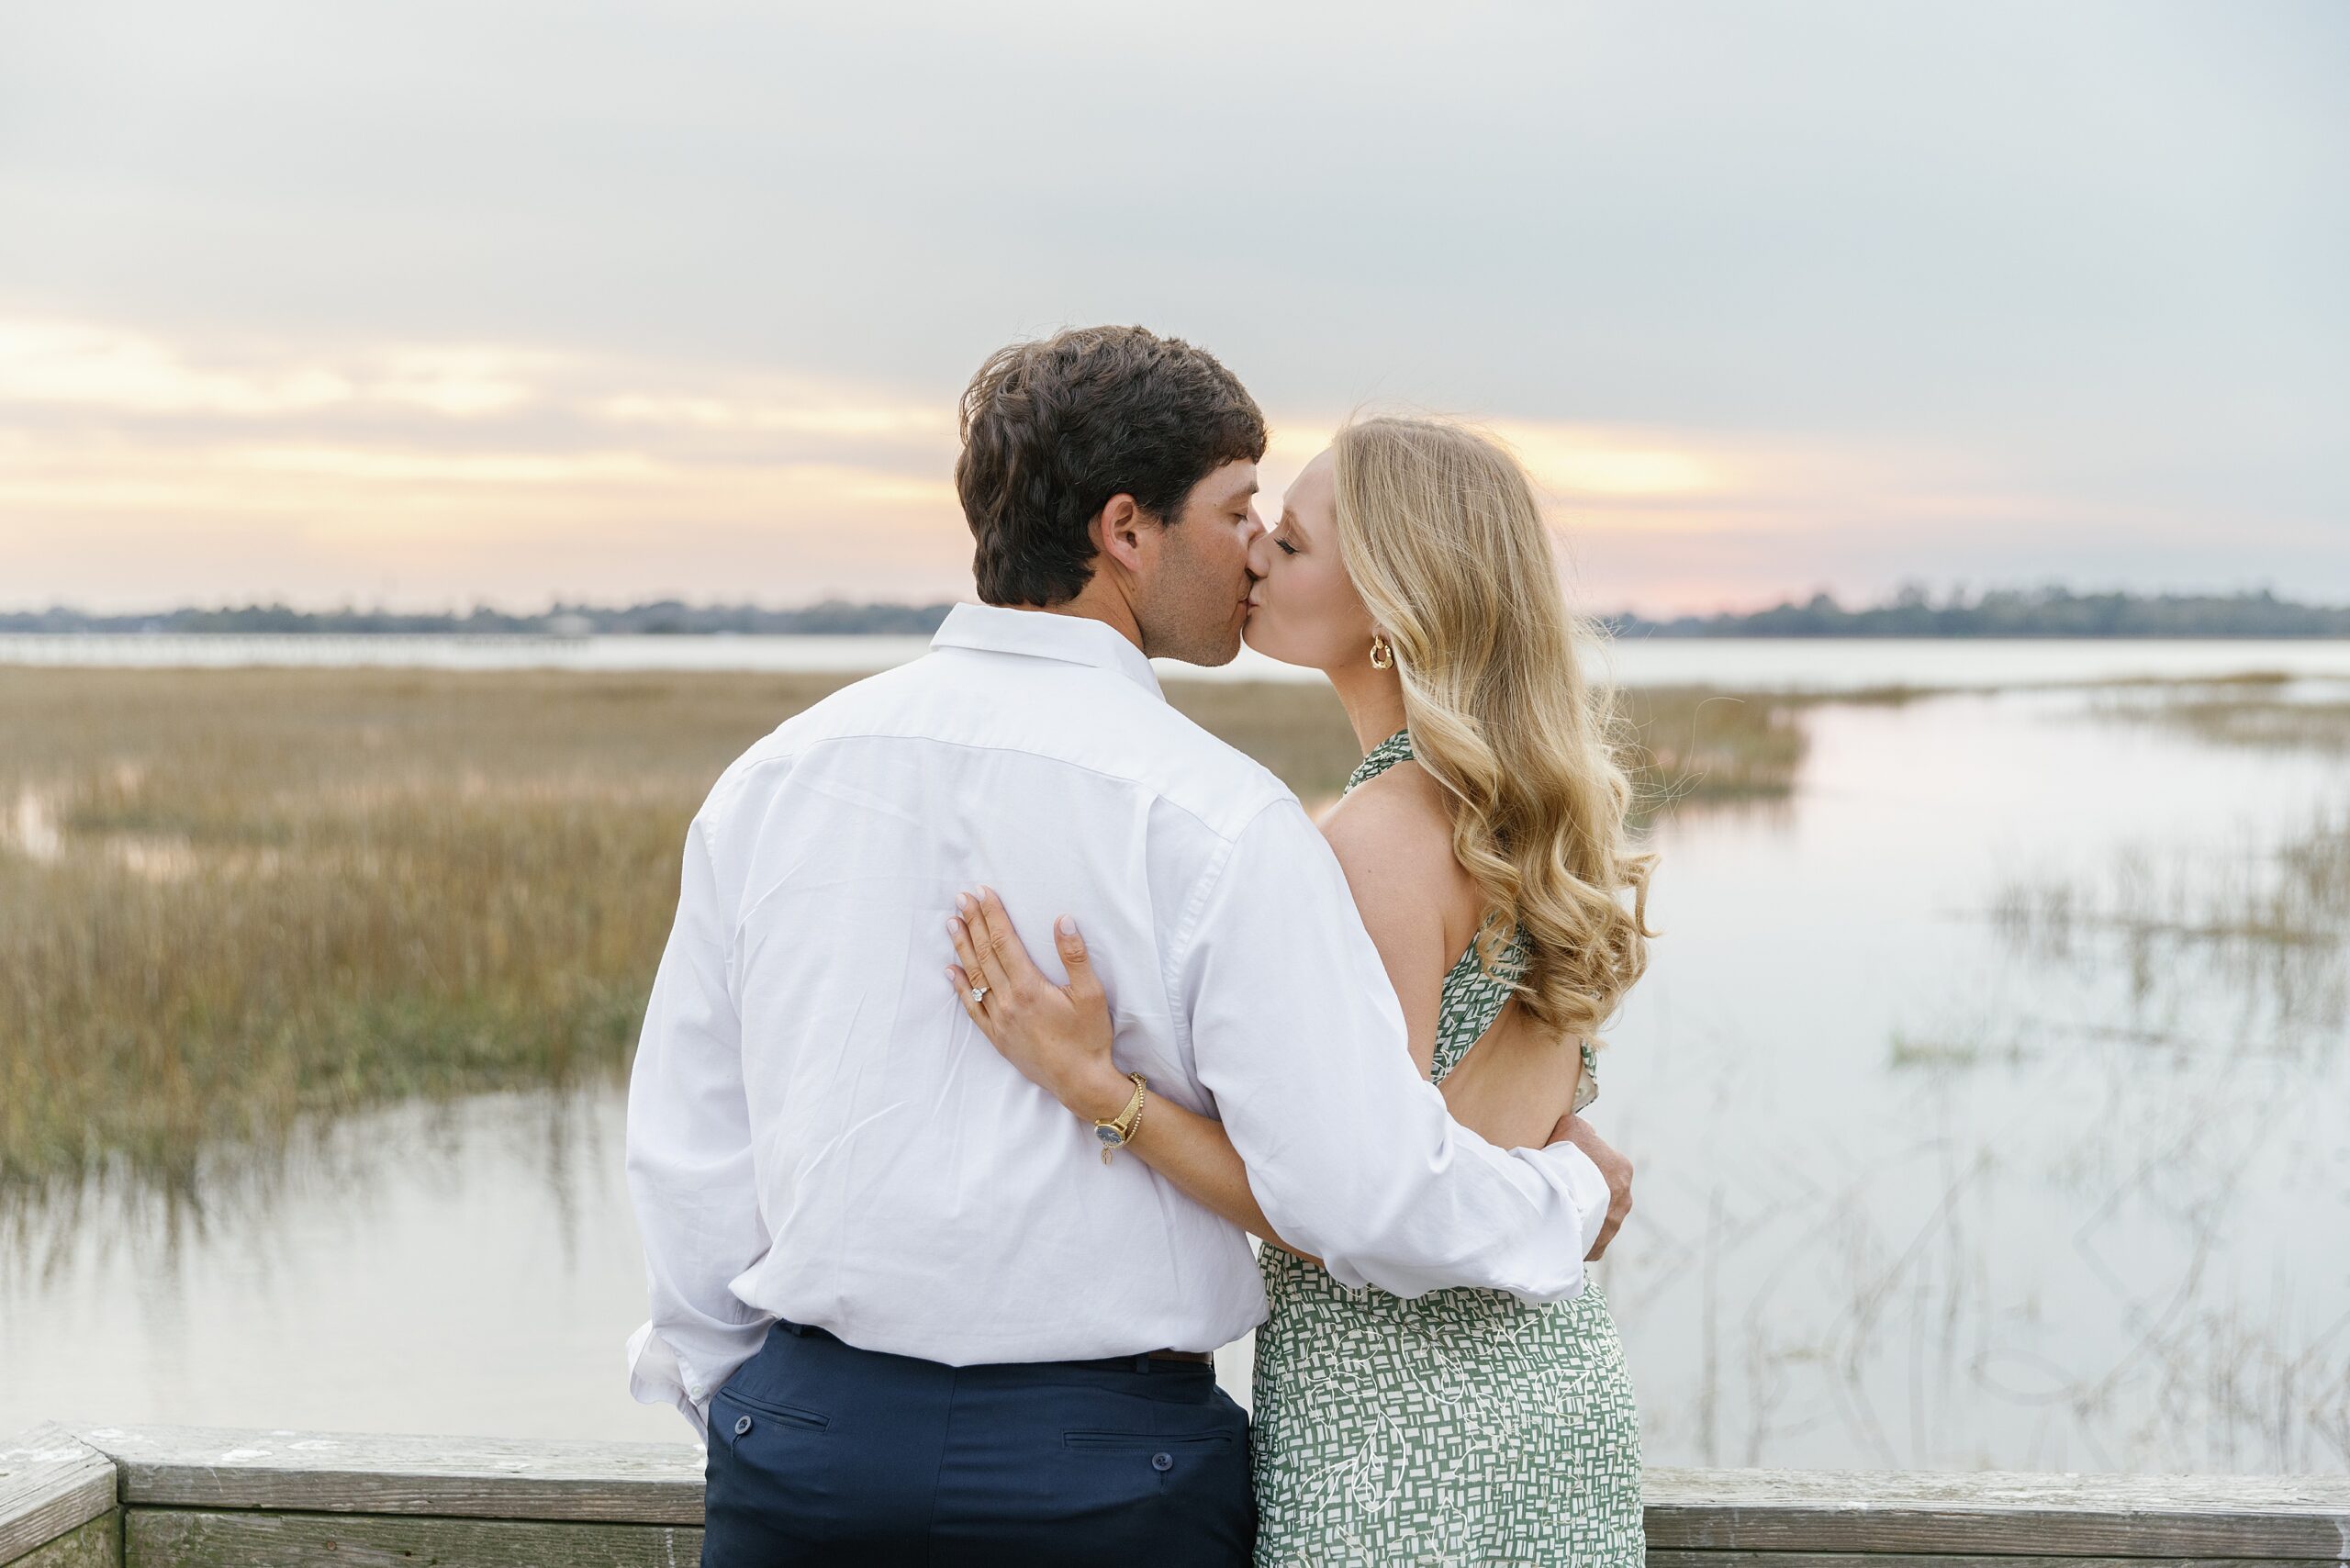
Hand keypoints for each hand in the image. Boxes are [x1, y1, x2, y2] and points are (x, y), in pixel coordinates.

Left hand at [945, 886, 1128, 1121]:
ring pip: (974, 977)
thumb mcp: (1091, 994)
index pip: (1003, 941)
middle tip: (961, 898)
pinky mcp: (998, 1037)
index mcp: (1029, 987)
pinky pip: (972, 1008)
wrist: (1080, 1082)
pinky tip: (951, 970)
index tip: (982, 892)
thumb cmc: (1089, 1038)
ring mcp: (999, 1021)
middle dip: (973, 923)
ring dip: (962, 948)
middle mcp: (1008, 1002)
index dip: (992, 914)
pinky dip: (960, 987)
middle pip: (985, 954)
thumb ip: (1075, 956)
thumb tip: (1063, 920)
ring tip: (951, 923)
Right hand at [1548, 1113, 1631, 1260]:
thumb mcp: (1572, 1127)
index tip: (1566, 1166)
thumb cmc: (1565, 1161)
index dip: (1583, 1163)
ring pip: (1597, 1216)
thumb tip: (1585, 1129)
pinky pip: (1588, 1238)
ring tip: (1558, 1208)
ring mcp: (1613, 1225)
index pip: (1605, 1163)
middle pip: (1603, 1191)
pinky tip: (1559, 1226)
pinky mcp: (1600, 1246)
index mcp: (1622, 1169)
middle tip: (1562, 1188)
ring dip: (1582, 1212)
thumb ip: (1582, 1127)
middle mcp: (1625, 1198)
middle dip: (1586, 1190)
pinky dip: (1576, 1233)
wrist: (1557, 1200)